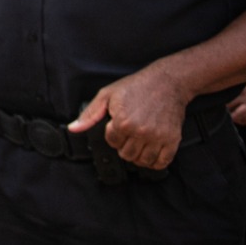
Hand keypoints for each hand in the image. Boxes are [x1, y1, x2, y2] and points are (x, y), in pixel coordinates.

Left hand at [68, 64, 190, 169]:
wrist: (166, 82)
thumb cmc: (136, 87)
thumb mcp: (107, 95)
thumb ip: (89, 114)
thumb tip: (73, 128)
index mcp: (122, 121)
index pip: (112, 143)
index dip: (113, 136)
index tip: (118, 127)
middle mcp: (140, 131)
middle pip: (127, 155)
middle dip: (124, 147)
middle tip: (128, 136)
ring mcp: (158, 137)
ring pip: (143, 161)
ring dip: (139, 156)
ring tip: (138, 144)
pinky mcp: (172, 139)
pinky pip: (162, 162)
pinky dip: (155, 162)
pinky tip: (151, 153)